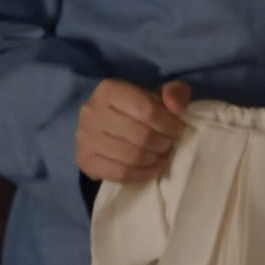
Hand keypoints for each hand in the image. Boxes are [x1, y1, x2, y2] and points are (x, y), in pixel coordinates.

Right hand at [76, 78, 190, 182]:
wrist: (105, 125)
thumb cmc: (136, 108)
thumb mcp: (158, 94)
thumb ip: (174, 93)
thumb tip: (176, 106)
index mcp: (110, 89)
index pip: (147, 110)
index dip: (169, 123)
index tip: (179, 129)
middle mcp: (92, 112)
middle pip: (141, 135)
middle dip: (163, 143)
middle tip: (170, 144)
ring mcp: (85, 138)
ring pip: (132, 157)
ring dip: (155, 159)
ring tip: (163, 155)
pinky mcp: (85, 161)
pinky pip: (121, 173)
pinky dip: (143, 174)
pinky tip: (153, 168)